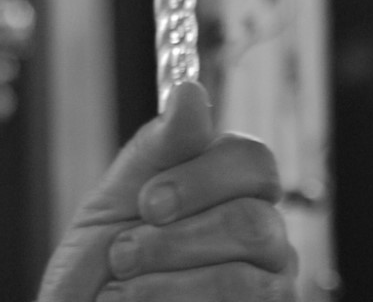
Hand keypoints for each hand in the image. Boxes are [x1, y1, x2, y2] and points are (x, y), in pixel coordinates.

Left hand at [36, 80, 295, 301]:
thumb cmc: (102, 264)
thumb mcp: (116, 200)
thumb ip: (158, 149)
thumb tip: (191, 91)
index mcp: (232, 189)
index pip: (254, 160)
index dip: (201, 178)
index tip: (147, 202)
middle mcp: (265, 236)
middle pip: (253, 220)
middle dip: (174, 239)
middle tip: (124, 252)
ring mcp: (270, 285)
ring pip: (243, 275)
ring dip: (166, 279)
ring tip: (125, 286)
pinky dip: (174, 301)